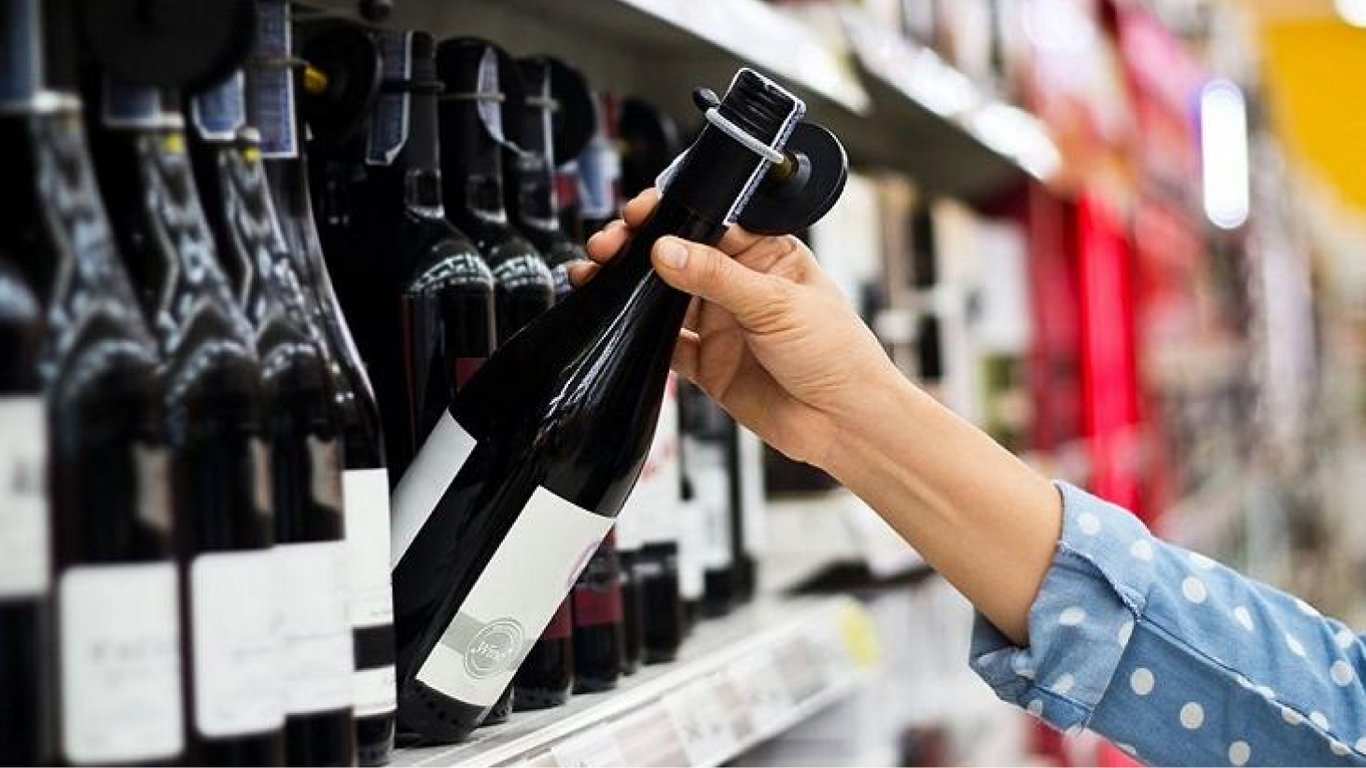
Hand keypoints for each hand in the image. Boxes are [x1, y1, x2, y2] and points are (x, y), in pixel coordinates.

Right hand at [576, 189, 902, 469]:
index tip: (639, 213)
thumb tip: (666, 249)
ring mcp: (722, 324)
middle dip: (639, 248)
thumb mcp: (776, 303)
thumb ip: (716, 277)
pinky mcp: (708, 364)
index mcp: (765, 255)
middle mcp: (740, 286)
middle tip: (608, 246)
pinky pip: (665, 345)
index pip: (709, 222)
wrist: (844, 422)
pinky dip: (638, 335)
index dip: (671, 214)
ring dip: (631, 289)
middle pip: (678, 257)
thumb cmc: (838, 352)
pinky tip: (619, 323)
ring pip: (663, 299)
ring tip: (597, 276)